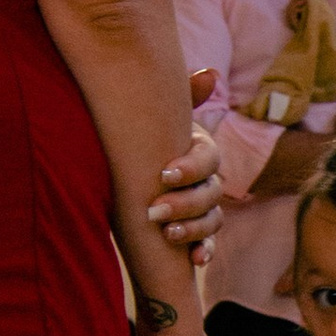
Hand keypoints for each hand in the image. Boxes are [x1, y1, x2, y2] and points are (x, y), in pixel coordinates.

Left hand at [147, 85, 220, 256]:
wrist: (123, 182)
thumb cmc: (138, 145)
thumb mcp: (149, 121)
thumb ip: (178, 98)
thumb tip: (210, 75)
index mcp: (198, 151)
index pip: (208, 158)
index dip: (191, 167)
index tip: (163, 174)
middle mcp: (205, 179)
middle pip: (212, 191)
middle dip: (185, 203)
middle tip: (154, 211)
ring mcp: (202, 208)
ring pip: (212, 218)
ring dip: (194, 228)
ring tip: (168, 234)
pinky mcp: (193, 233)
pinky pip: (208, 243)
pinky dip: (204, 251)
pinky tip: (196, 260)